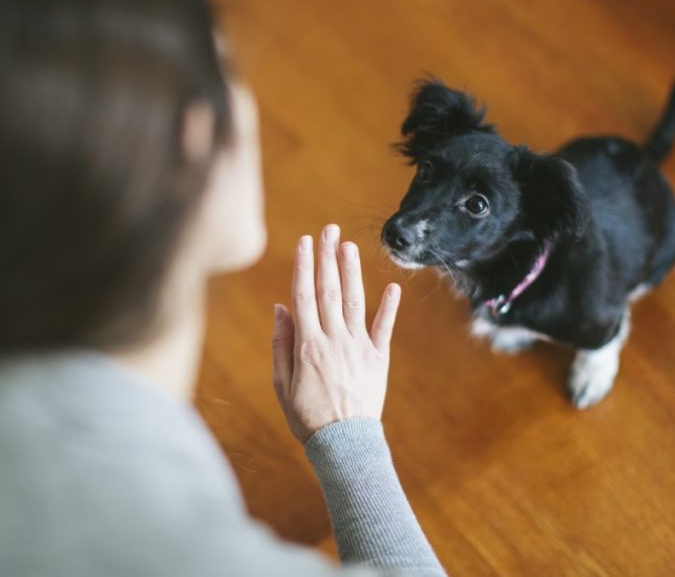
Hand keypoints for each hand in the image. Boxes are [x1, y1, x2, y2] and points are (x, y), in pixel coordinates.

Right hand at [271, 224, 401, 442]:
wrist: (344, 444)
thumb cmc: (307, 416)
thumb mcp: (282, 383)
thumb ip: (281, 343)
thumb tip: (282, 307)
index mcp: (307, 344)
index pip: (304, 295)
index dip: (304, 266)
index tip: (305, 242)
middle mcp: (333, 340)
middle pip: (328, 290)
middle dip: (328, 257)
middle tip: (329, 229)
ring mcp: (358, 347)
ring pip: (354, 301)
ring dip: (352, 271)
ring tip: (350, 246)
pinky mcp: (378, 359)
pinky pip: (384, 328)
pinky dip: (389, 307)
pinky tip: (392, 286)